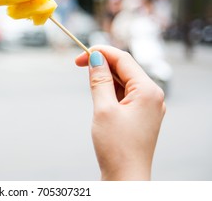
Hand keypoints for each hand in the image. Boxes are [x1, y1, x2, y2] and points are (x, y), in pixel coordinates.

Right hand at [75, 46, 165, 179]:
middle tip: (79, 65)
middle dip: (102, 65)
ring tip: (89, 85)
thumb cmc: (116, 147)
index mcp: (148, 91)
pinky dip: (111, 91)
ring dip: (106, 78)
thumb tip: (95, 58)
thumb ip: (100, 80)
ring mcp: (148, 106)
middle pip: (125, 69)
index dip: (100, 53)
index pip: (123, 59)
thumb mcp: (104, 109)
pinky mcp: (141, 115)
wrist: (126, 178)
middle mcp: (153, 96)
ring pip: (125, 82)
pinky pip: (126, 95)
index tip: (80, 56)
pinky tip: (100, 95)